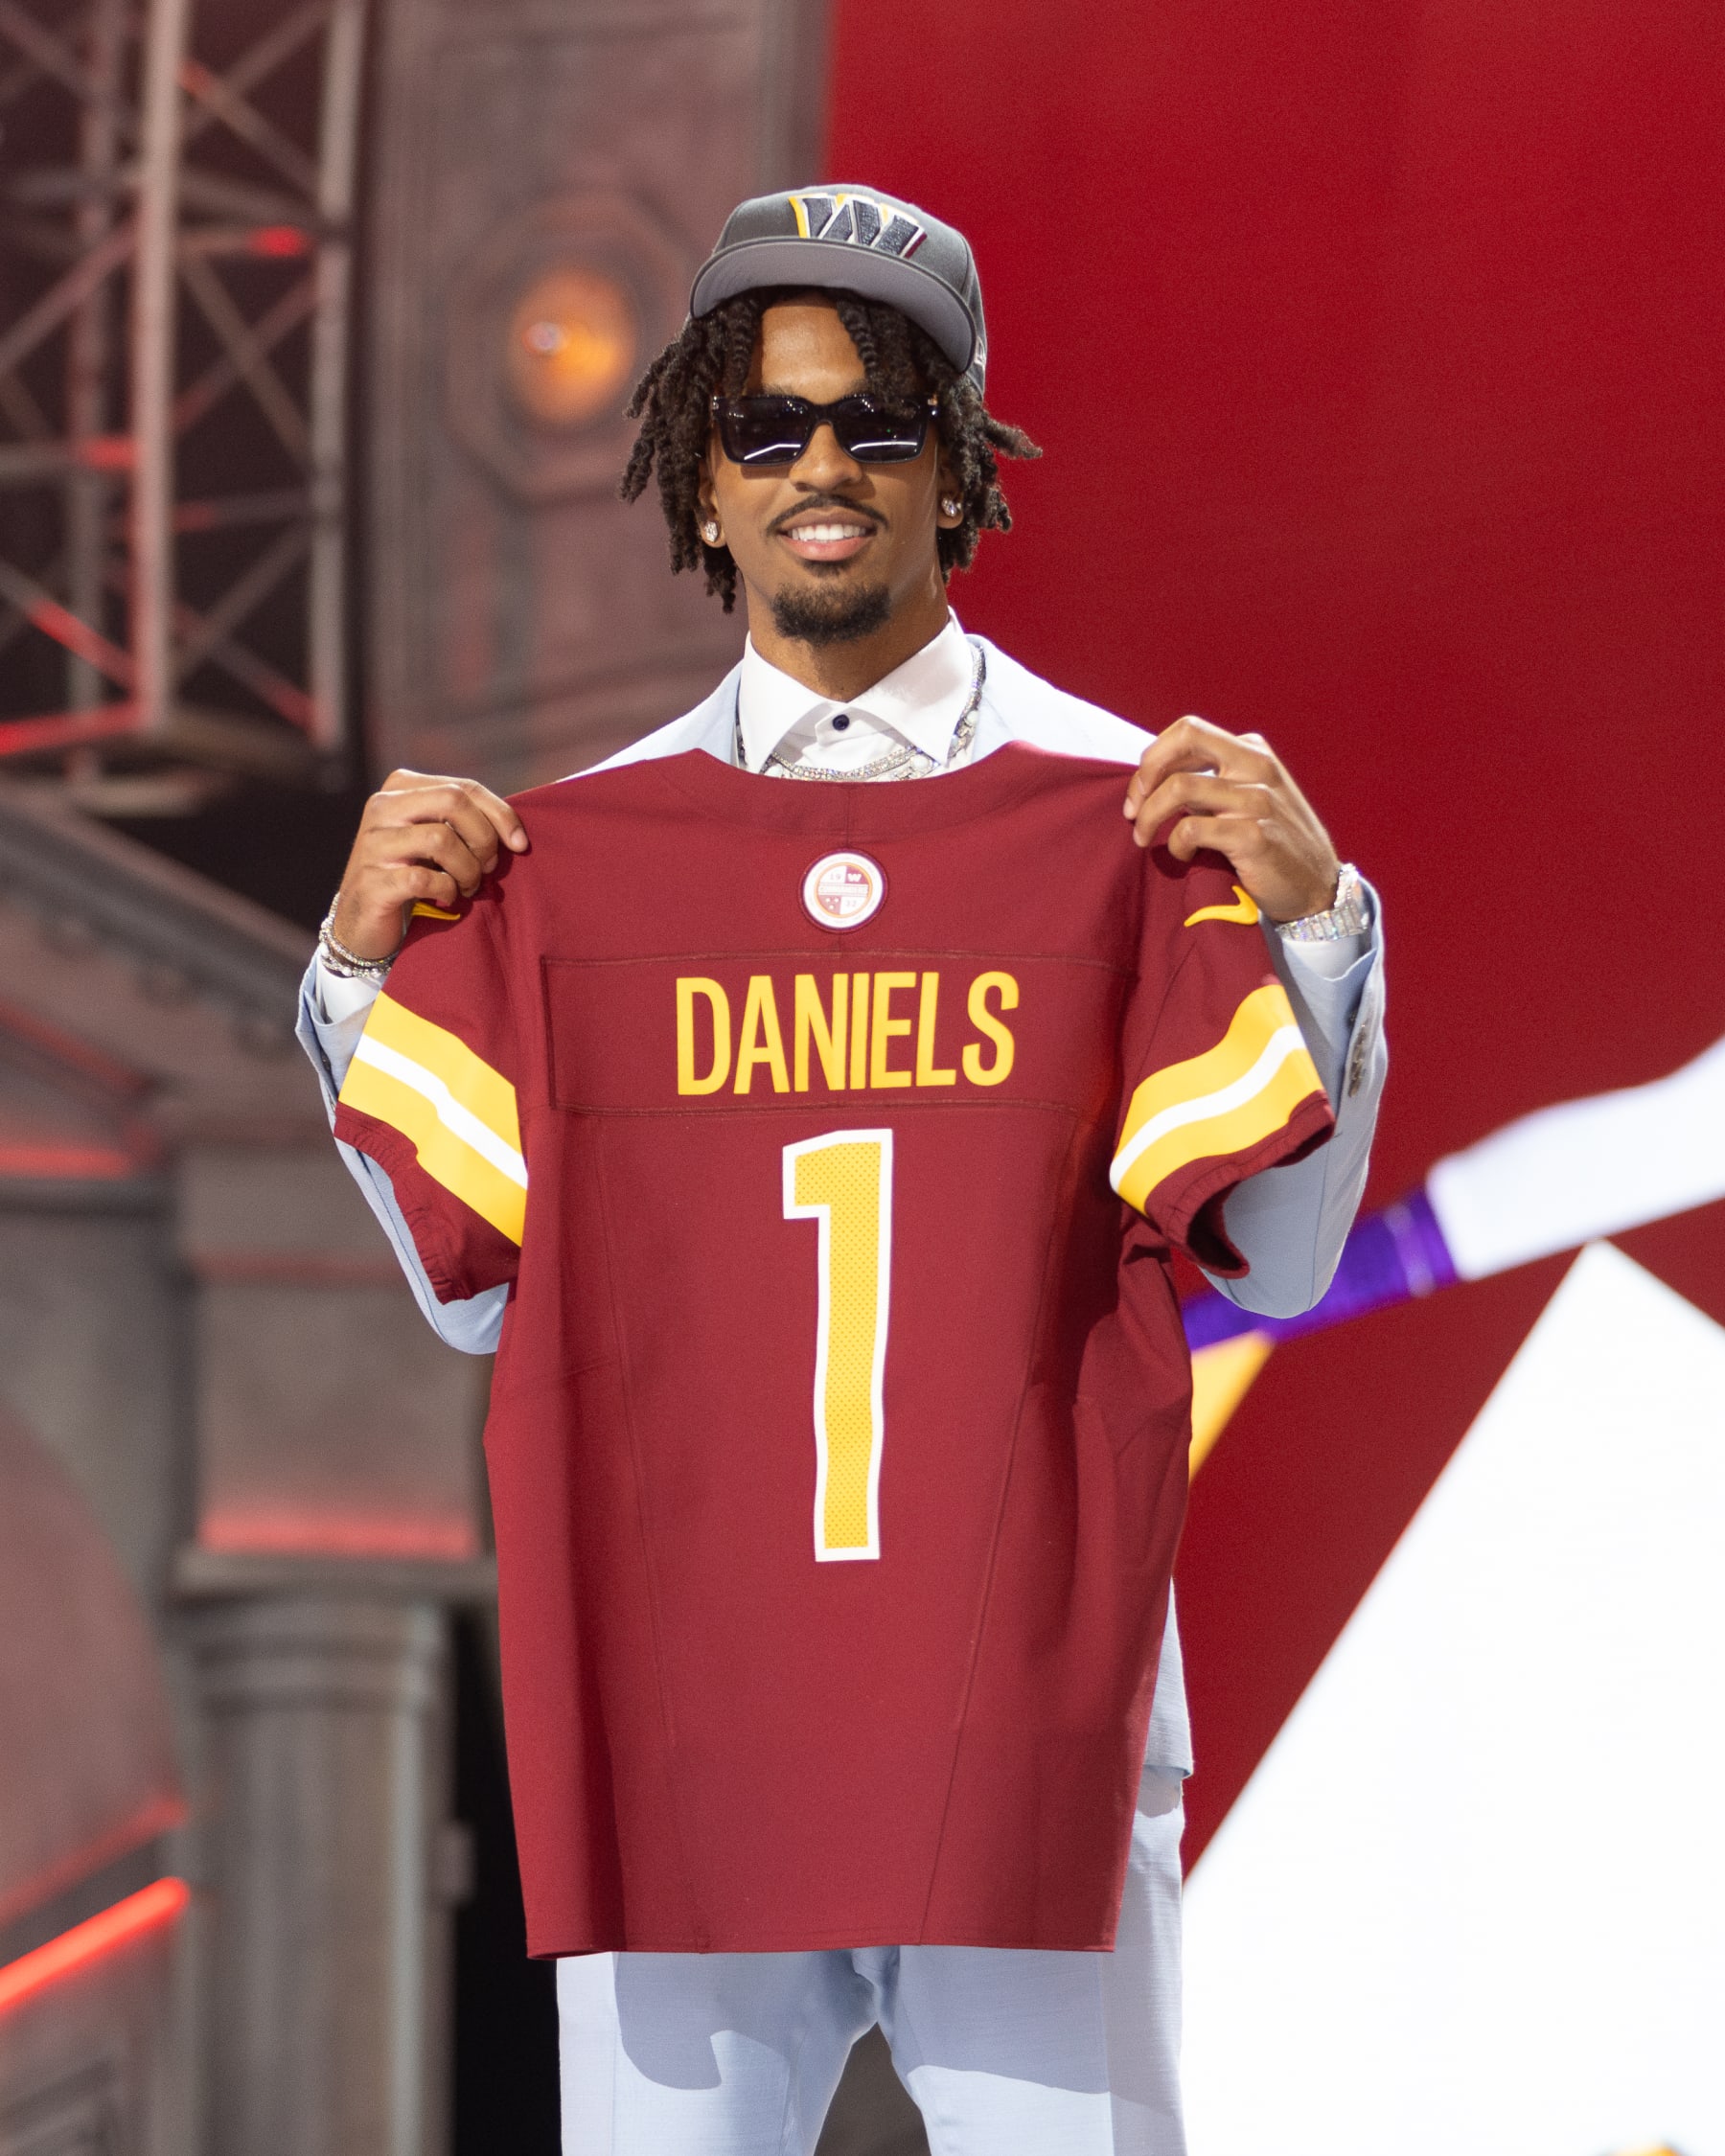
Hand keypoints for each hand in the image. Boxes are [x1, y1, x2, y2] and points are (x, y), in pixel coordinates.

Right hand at [330, 770, 527, 960]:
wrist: (362, 921)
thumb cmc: (411, 875)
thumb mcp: (434, 840)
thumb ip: (464, 823)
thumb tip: (516, 833)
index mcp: (401, 788)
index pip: (464, 788)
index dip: (500, 814)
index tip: (521, 844)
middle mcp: (382, 807)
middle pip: (453, 801)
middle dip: (483, 838)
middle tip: (488, 868)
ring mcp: (373, 843)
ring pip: (440, 839)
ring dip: (468, 870)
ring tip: (467, 887)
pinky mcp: (371, 880)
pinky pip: (424, 878)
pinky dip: (446, 891)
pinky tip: (447, 899)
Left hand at [1122, 715, 1338, 924]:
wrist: (1317, 887)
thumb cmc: (1274, 844)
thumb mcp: (1250, 797)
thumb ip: (1213, 781)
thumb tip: (1157, 779)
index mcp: (1253, 752)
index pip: (1189, 731)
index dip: (1154, 756)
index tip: (1140, 789)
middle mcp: (1257, 767)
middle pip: (1185, 739)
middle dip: (1145, 773)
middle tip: (1132, 808)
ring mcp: (1257, 800)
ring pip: (1179, 787)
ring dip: (1148, 816)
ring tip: (1143, 838)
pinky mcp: (1254, 835)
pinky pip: (1191, 829)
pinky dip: (1175, 844)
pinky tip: (1181, 856)